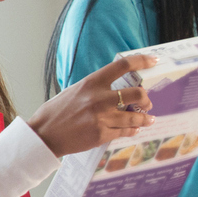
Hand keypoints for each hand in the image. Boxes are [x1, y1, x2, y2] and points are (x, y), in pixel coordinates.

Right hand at [32, 55, 157, 155]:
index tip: (153, 61)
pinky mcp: (102, 134)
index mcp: (92, 82)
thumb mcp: (74, 91)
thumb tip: (115, 88)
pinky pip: (125, 131)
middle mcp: (100, 98)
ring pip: (136, 117)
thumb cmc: (56, 112)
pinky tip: (134, 129)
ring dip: (145, 118)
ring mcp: (102, 118)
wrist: (44, 135)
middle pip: (138, 94)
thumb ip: (95, 88)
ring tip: (148, 119)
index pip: (123, 66)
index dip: (142, 61)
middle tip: (147, 103)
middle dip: (146, 99)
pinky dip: (132, 130)